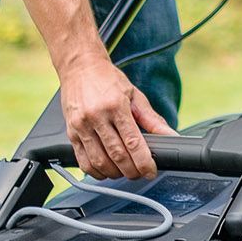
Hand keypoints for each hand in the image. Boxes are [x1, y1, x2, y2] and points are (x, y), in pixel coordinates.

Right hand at [59, 52, 173, 179]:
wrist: (80, 66)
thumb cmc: (107, 79)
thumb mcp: (134, 95)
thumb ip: (152, 119)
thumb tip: (170, 136)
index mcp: (116, 105)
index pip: (133, 142)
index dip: (144, 162)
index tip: (151, 171)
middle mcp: (96, 116)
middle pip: (117, 155)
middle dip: (132, 171)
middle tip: (140, 173)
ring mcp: (81, 125)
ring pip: (99, 162)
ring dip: (115, 174)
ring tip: (125, 172)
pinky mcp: (71, 132)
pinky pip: (83, 161)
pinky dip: (96, 172)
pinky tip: (106, 170)